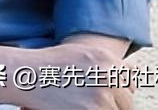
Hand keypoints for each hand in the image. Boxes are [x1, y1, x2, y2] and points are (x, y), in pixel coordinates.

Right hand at [16, 43, 135, 109]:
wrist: (26, 74)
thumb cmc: (47, 64)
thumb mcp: (80, 53)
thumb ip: (104, 63)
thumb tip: (130, 75)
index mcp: (106, 58)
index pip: (131, 79)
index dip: (120, 88)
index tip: (109, 92)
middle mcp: (108, 74)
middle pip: (127, 99)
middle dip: (114, 102)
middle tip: (91, 100)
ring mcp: (102, 94)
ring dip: (103, 109)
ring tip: (80, 102)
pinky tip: (75, 106)